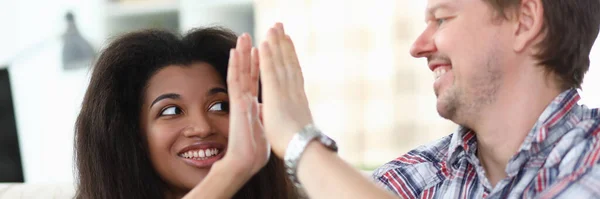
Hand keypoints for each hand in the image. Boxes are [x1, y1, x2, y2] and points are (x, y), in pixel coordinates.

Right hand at [215, 33, 268, 178]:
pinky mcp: (237, 104)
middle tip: (247, 36)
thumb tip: (263, 113)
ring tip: (242, 37)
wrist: (244, 163)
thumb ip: (260, 118)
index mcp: (252, 107)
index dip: (256, 66)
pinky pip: (235, 81)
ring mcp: (240, 101)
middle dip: (247, 55)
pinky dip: (235, 66)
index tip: (259, 50)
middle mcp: (245, 101)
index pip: (254, 81)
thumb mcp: (261, 130)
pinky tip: (235, 52)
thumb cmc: (253, 152)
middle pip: (246, 73)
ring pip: (239, 73)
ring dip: (240, 54)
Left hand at [257, 23, 313, 156]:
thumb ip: (295, 120)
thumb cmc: (298, 146)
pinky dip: (268, 56)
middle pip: (288, 62)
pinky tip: (264, 42)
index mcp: (298, 100)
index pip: (294, 74)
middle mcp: (294, 91)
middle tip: (281, 27)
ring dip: (277, 43)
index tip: (288, 44)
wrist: (300, 151)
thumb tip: (299, 121)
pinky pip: (270, 71)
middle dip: (284, 44)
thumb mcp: (296, 129)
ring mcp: (285, 91)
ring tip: (274, 27)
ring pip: (280, 62)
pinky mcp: (275, 94)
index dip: (290, 58)